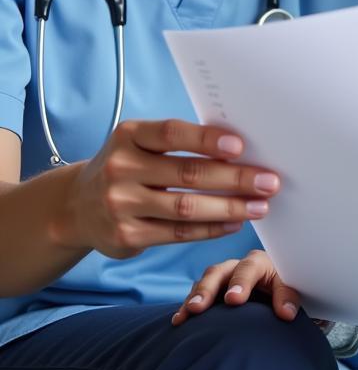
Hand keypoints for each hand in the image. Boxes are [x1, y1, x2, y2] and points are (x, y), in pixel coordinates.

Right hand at [56, 119, 279, 258]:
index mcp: (128, 135)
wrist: (76, 207)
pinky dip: (211, 228)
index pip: (172, 133)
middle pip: (188, 173)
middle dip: (235, 178)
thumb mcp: (141, 144)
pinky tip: (234, 223)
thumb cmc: (129, 166)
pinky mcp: (126, 236)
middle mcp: (120, 168)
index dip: (207, 139)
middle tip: (269, 181)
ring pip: (187, 207)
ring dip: (230, 207)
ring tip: (260, 206)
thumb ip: (180, 143)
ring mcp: (120, 205)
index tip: (241, 146)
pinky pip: (178, 233)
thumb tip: (241, 148)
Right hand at [171, 249, 300, 325]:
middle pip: (218, 272)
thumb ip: (288, 297)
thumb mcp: (291, 288)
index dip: (241, 283)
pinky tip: (179, 321)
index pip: (248, 268)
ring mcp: (221, 279)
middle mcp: (236, 266)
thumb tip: (286, 313)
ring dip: (194, 298)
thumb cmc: (283, 286)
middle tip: (198, 307)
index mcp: (258, 261)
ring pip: (203, 283)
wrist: (274, 291)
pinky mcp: (211, 292)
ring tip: (184, 316)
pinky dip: (187, 307)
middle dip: (207, 289)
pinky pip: (196, 296)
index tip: (234, 300)